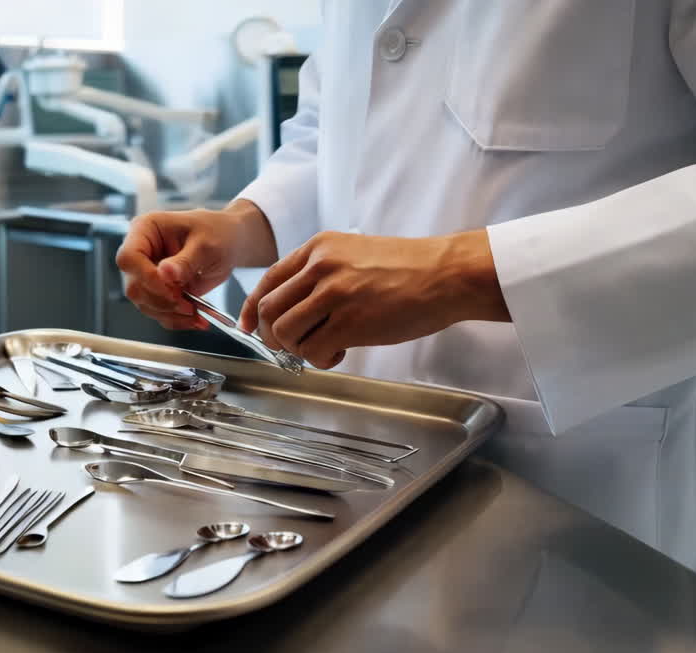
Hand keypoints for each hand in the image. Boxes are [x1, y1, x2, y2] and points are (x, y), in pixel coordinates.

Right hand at [117, 200, 276, 329]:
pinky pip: (159, 312)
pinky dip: (177, 320)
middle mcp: (141, 253)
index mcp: (146, 230)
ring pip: (145, 304)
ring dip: (171, 314)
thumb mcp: (206, 244)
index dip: (146, 278)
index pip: (129, 258)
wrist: (230, 242)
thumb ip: (186, 260)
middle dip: (162, 301)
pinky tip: (195, 318)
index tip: (171, 290)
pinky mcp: (159, 292)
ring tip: (196, 313)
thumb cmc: (217, 232)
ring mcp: (148, 274)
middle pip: (134, 286)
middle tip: (187, 305)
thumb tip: (165, 273)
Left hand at [238, 229, 509, 368]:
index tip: (250, 327)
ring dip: (298, 349)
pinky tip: (342, 353)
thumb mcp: (355, 254)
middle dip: (273, 336)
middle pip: (269, 310)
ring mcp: (333, 294)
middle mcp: (320, 267)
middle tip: (293, 346)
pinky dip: (321, 360)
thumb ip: (322, 273)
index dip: (252, 309)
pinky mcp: (350, 322)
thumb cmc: (409, 269)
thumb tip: (294, 305)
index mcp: (319, 248)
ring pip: (285, 333)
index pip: (268, 281)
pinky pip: (313, 351)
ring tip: (325, 347)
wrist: (446, 274)